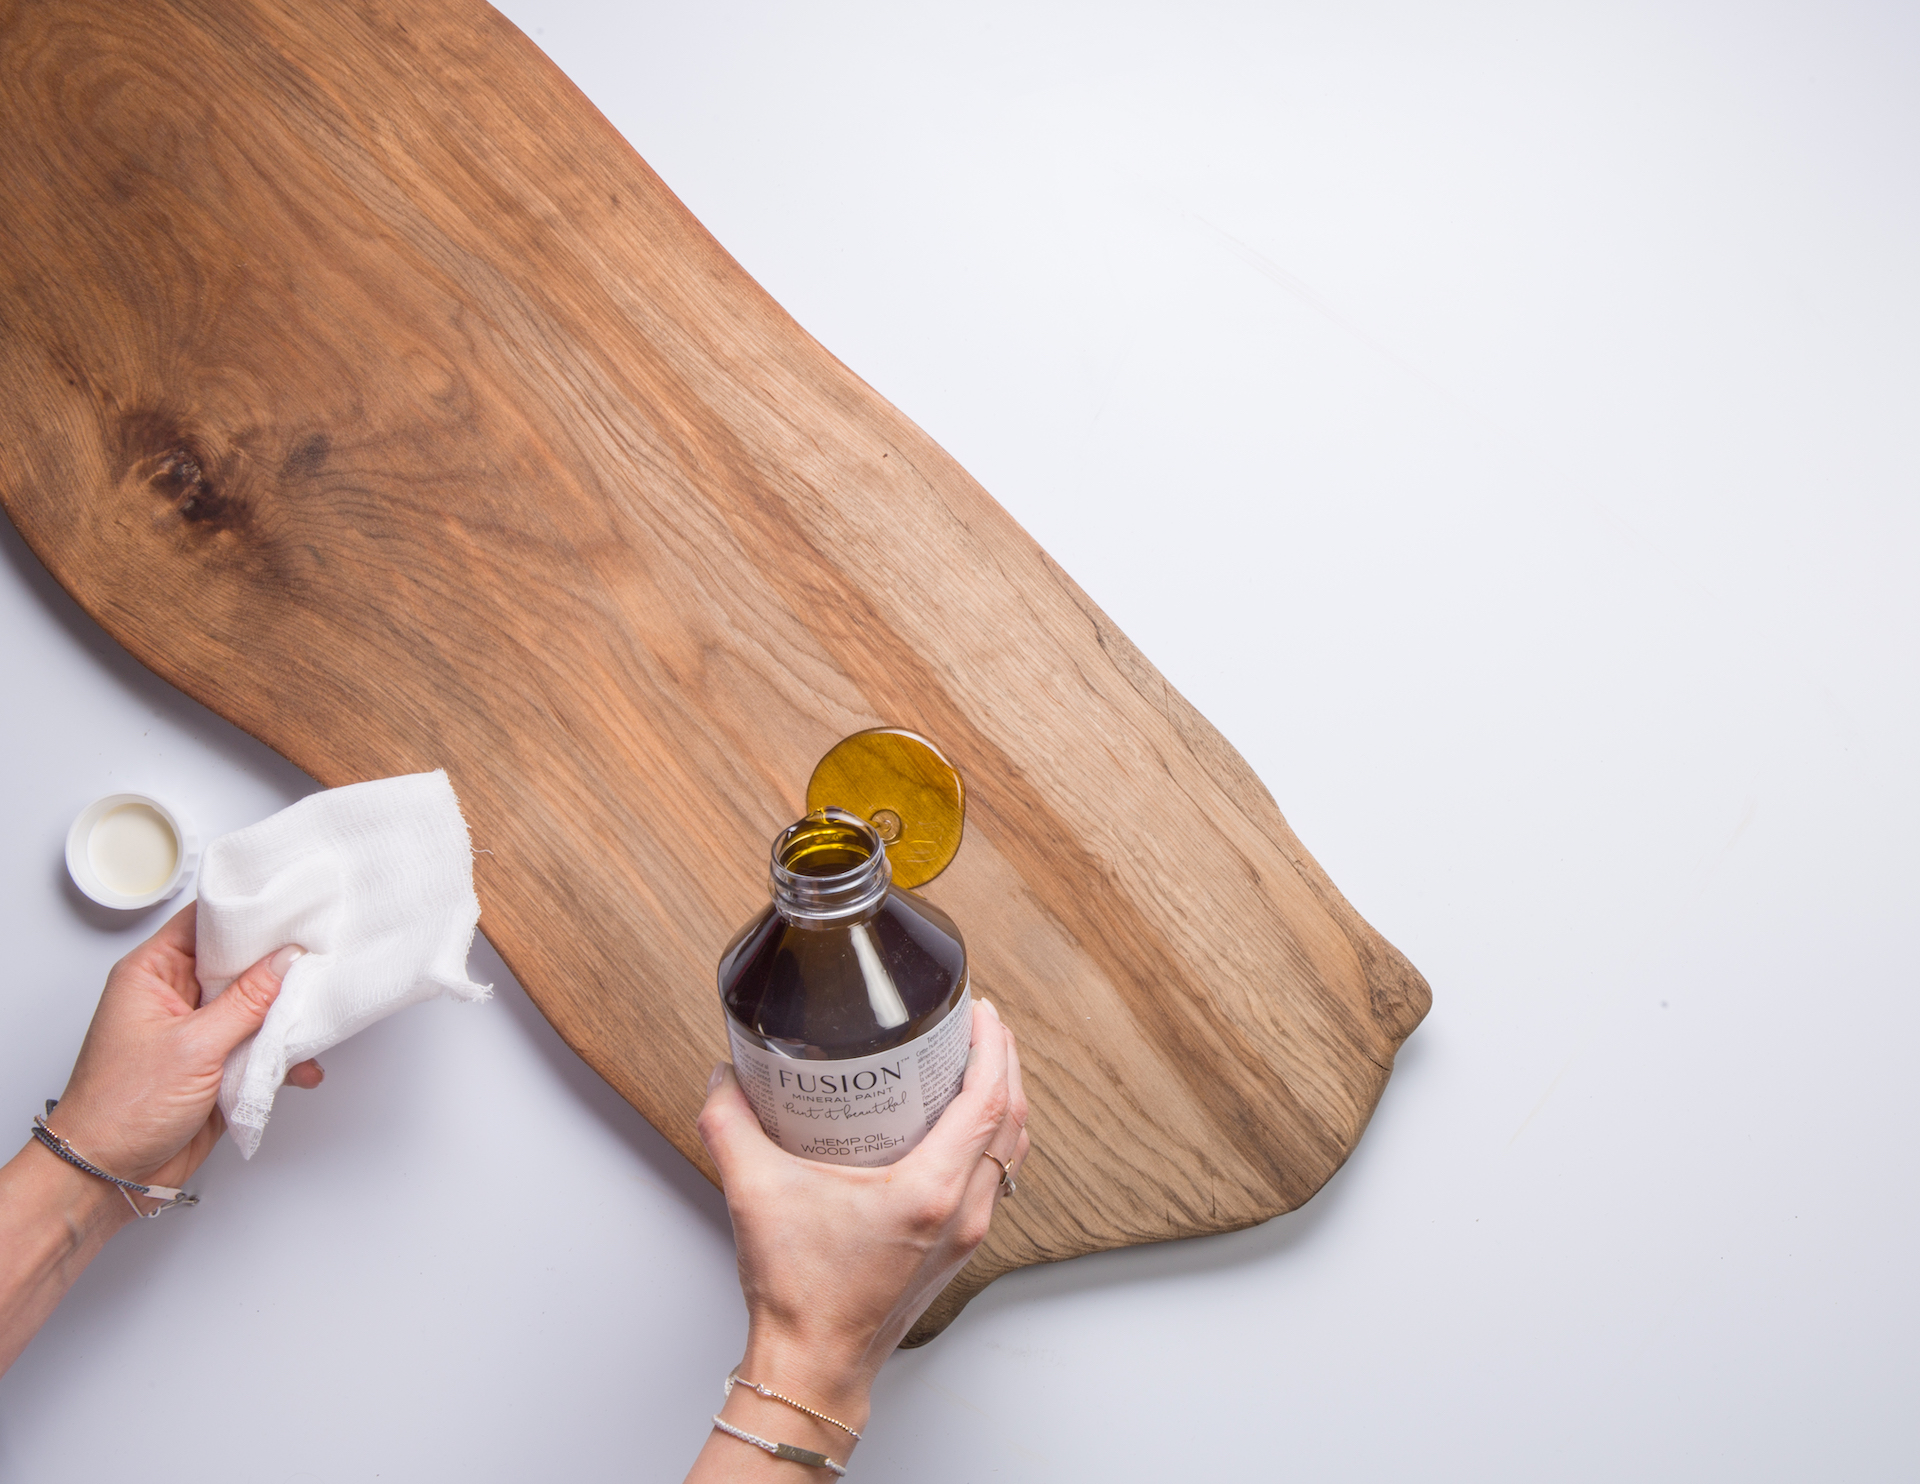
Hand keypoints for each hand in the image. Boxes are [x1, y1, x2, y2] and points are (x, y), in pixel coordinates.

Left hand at [49, 900, 322, 1194]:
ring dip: (285, 1018)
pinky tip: (300, 1065)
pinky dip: (283, 1056)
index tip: (291, 908)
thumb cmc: (119, 1110)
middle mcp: (175, 996)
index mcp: (153, 974)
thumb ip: (247, 1002)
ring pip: (255, 1006)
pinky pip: (259, 1046)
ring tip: (312, 1021)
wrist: (108, 1175)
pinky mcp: (216, 1064)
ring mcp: (197, 1031)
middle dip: (278, 967)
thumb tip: (285, 961)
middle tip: (317, 960)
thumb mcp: (193, 1047)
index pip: (205, 922)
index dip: (247, 913)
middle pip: (237, 963)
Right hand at [690, 999, 1027, 1474]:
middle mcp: (963, 1211)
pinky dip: (990, 1139)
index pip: (988, 1101)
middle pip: (1012, 1119)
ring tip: (977, 1062)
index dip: (992, 1047)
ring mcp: (967, 1234)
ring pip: (1009, 1151)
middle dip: (1004, 1061)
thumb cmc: (798, 1294)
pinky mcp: (957, 1249)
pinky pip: (995, 1177)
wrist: (812, 1368)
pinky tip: (959, 1124)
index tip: (979, 1011)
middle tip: (979, 1022)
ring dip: (1003, 1100)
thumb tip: (725, 1078)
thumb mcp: (754, 1192)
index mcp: (930, 1191)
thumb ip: (730, 1123)